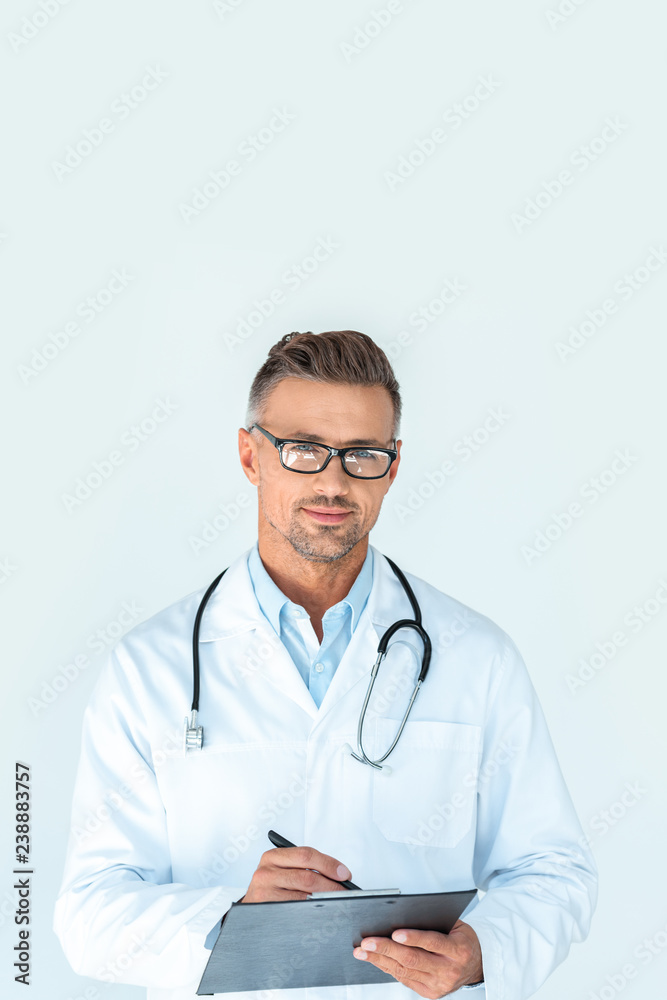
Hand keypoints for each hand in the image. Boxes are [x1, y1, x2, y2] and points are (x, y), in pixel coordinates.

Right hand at [240, 845, 352, 902]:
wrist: (250, 908)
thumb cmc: (273, 887)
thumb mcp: (282, 870)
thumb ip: (305, 867)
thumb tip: (339, 875)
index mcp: (272, 856)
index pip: (306, 855)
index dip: (329, 864)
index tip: (345, 874)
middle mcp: (265, 872)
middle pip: (307, 876)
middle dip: (331, 885)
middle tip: (345, 892)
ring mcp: (264, 893)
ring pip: (303, 896)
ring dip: (325, 900)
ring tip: (337, 902)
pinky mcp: (265, 911)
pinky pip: (296, 912)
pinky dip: (312, 912)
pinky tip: (321, 912)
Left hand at [353, 919, 482, 997]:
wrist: (477, 966)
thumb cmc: (463, 940)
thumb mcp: (457, 926)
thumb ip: (434, 921)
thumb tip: (404, 913)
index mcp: (458, 950)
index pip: (432, 943)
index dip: (413, 938)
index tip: (395, 932)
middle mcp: (449, 970)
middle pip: (413, 959)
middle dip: (386, 949)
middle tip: (367, 941)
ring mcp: (439, 985)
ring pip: (405, 971)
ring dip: (380, 960)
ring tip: (362, 950)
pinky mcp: (430, 993)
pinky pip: (405, 979)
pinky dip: (388, 968)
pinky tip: (375, 959)